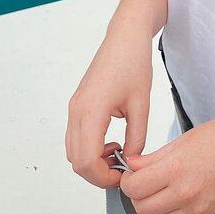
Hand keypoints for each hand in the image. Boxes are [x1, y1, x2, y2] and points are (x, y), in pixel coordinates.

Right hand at [65, 26, 152, 189]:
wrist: (125, 37)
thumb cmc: (133, 62)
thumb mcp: (141, 104)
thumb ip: (136, 138)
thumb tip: (131, 160)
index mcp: (90, 110)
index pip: (86, 160)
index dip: (103, 177)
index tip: (121, 176)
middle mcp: (76, 110)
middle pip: (76, 160)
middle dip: (97, 172)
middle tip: (121, 169)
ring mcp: (74, 107)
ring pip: (73, 150)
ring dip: (92, 160)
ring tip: (118, 152)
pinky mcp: (78, 104)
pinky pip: (76, 136)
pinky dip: (89, 147)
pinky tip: (111, 141)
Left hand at [119, 109, 214, 213]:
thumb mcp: (185, 139)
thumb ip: (155, 156)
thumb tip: (133, 165)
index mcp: (178, 168)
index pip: (134, 188)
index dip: (128, 181)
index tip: (132, 175)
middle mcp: (187, 193)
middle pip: (142, 208)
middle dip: (138, 194)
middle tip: (146, 181)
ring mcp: (199, 210)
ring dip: (157, 206)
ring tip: (167, 188)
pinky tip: (183, 198)